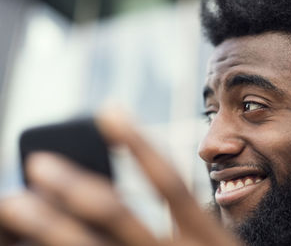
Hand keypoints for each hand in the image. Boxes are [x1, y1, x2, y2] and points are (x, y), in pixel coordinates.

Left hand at [0, 112, 239, 245]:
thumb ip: (191, 219)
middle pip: (118, 214)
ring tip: (14, 202)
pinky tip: (28, 244)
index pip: (168, 180)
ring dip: (50, 225)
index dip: (138, 142)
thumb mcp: (217, 245)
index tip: (108, 110)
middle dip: (74, 186)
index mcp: (206, 238)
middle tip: (37, 164)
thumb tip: (148, 180)